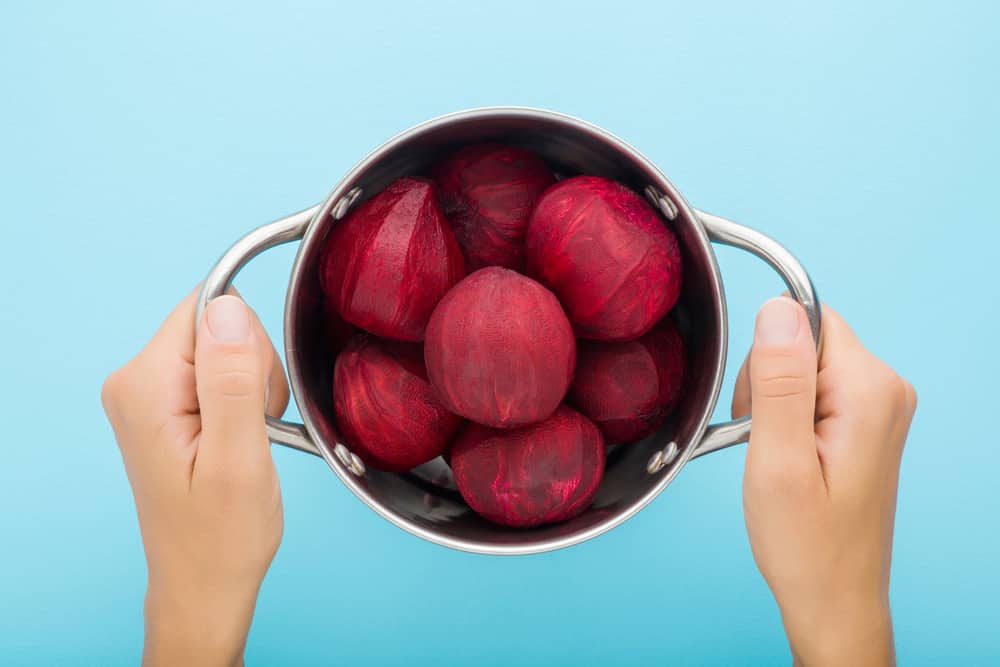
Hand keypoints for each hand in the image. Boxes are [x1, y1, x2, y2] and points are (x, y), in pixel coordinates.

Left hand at [101, 290, 289, 666]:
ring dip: (253, 386)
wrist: (204, 581)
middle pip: (219, 323)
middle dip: (254, 369)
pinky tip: (241, 437)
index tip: (253, 400)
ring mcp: (148, 391)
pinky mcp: (166, 401)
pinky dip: (244, 398)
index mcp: (145, 385)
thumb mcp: (239, 459)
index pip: (210, 308)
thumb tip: (228, 309)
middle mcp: (135, 380)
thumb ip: (233, 381)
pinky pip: (220, 368)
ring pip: (226, 344)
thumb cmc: (221, 535)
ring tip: (247, 440)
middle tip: (252, 429)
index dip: (250, 347)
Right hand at [732, 298, 915, 666]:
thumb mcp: (777, 460)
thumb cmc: (807, 544)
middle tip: (766, 443)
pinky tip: (788, 455)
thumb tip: (777, 308)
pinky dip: (787, 416)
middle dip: (767, 381)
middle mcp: (885, 389)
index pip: (805, 320)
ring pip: (803, 364)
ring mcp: (879, 406)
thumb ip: (779, 380)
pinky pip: (813, 389)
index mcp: (869, 390)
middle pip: (804, 340)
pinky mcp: (866, 421)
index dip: (766, 359)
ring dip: (774, 401)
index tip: (761, 411)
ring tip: (777, 455)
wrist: (834, 597)